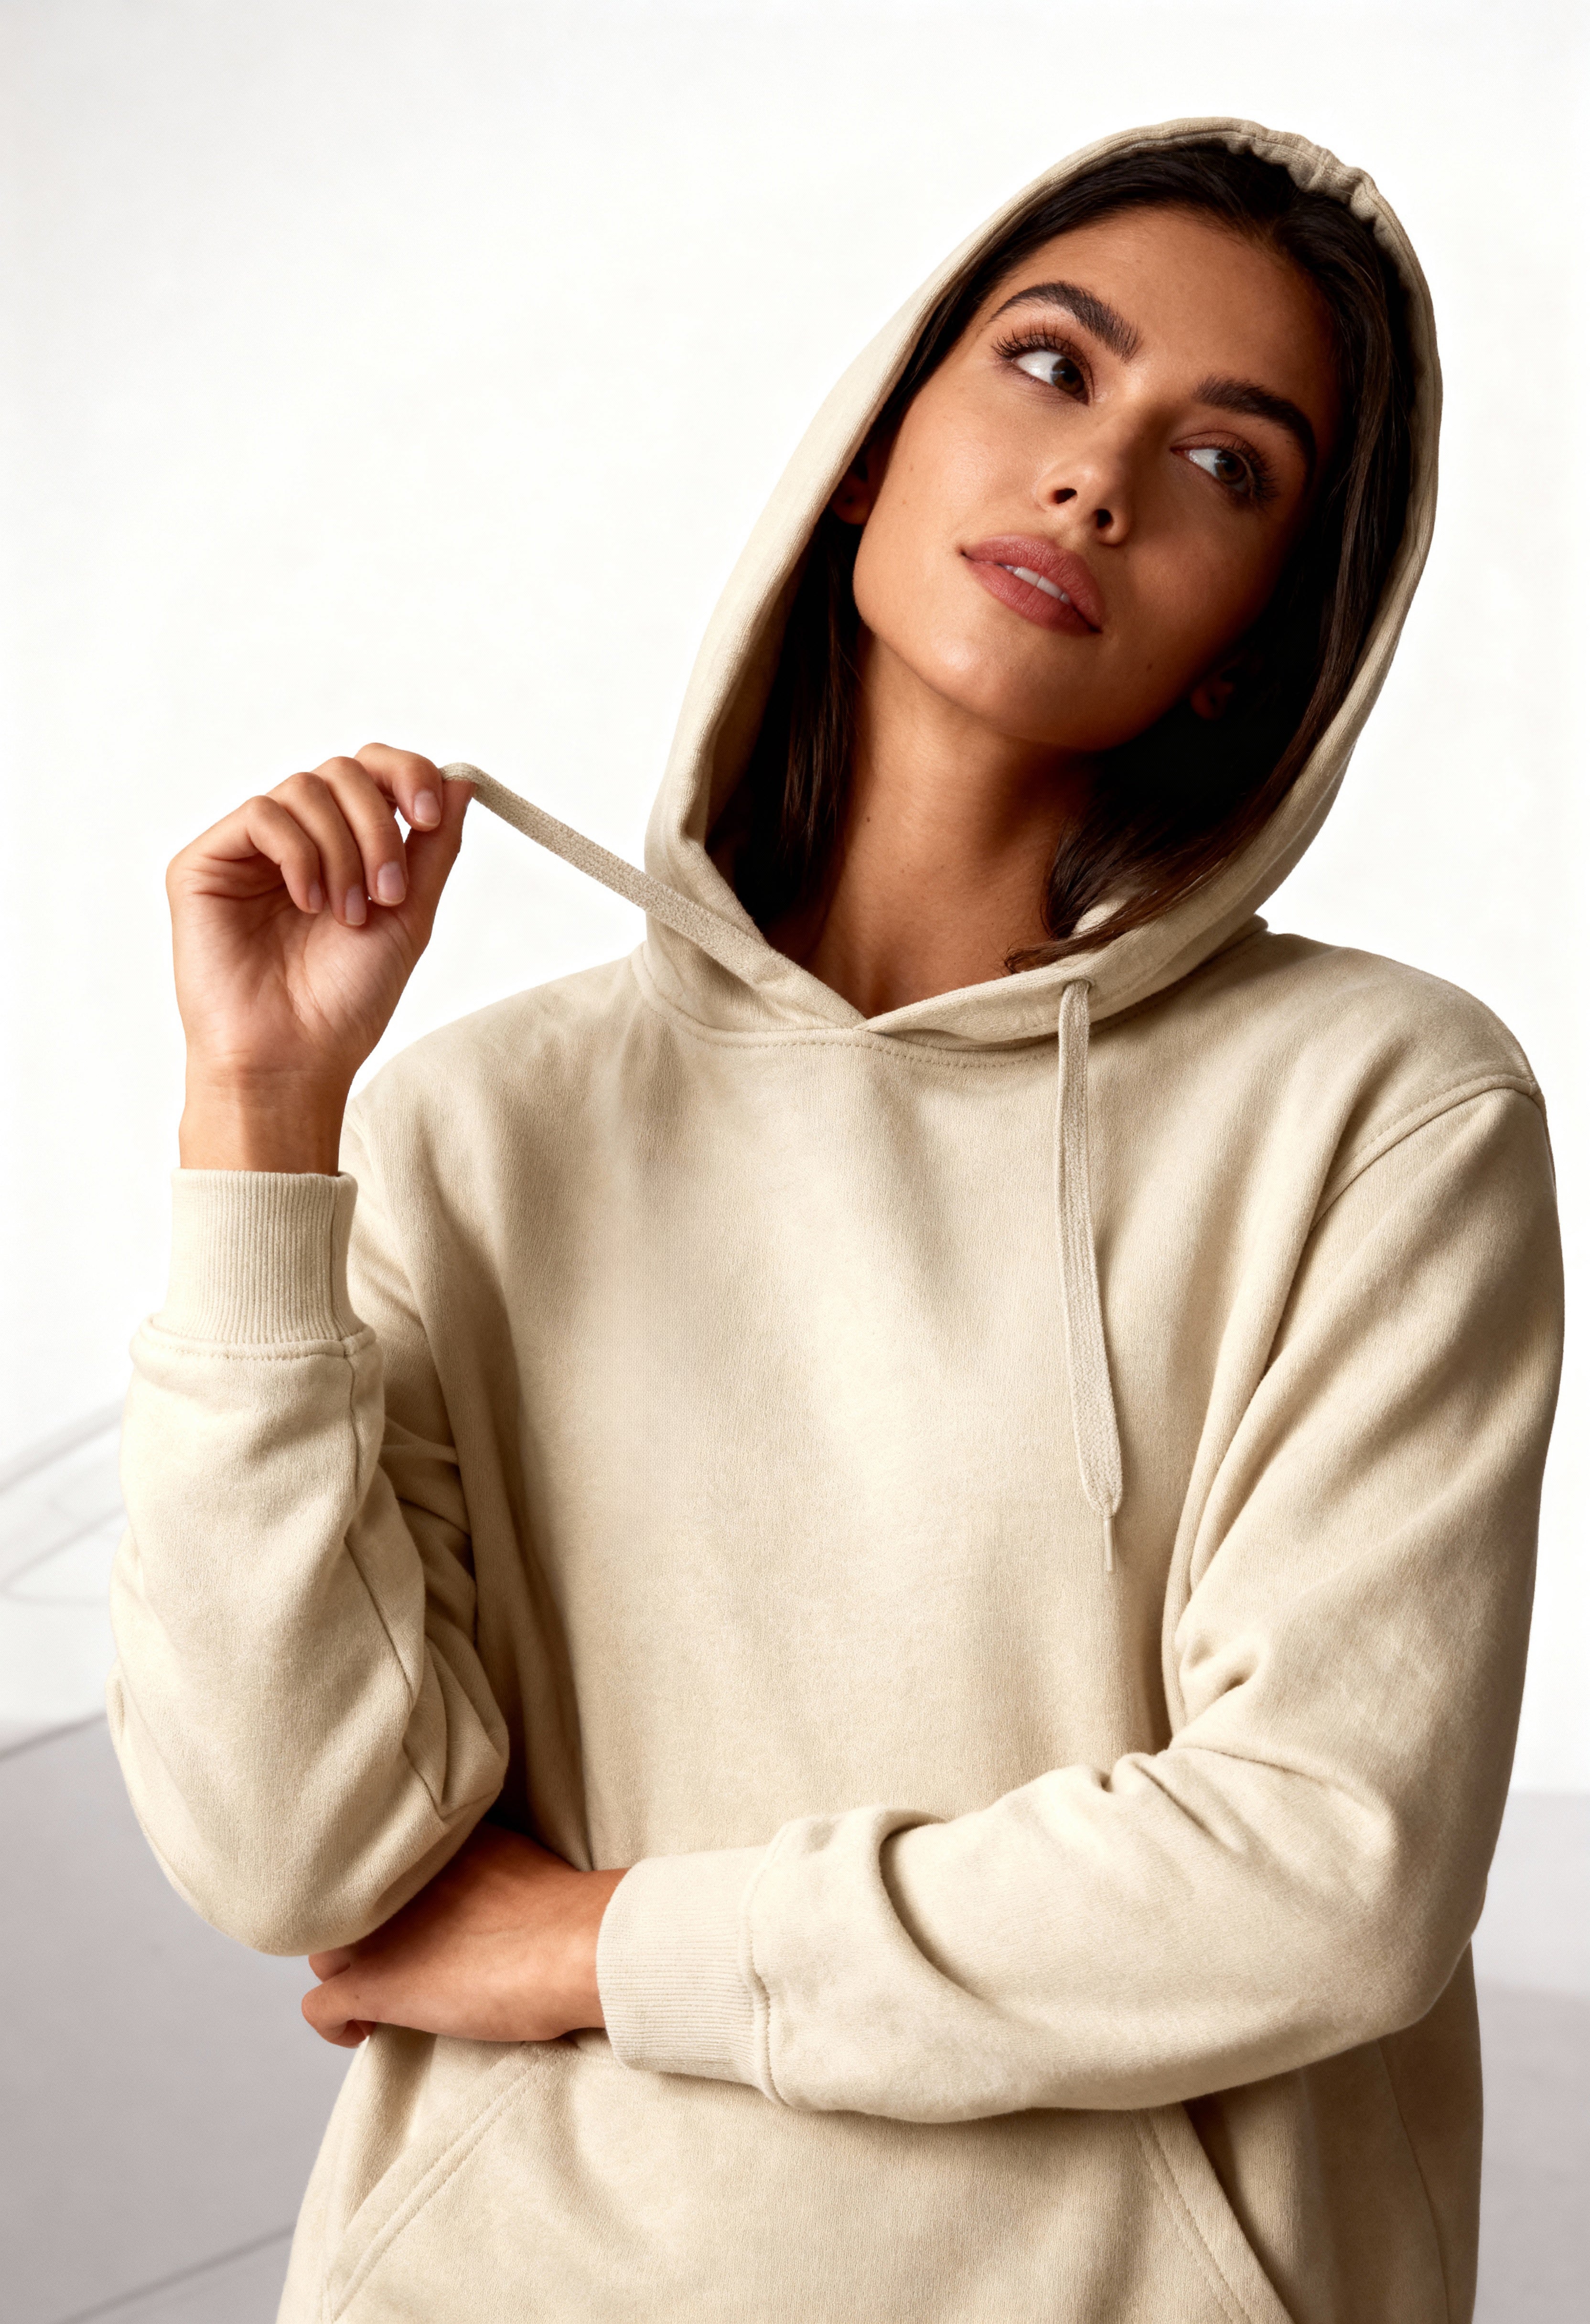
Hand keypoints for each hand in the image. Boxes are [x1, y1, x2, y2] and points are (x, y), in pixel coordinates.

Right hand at [169, 744, 468, 1170]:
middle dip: (379, 825)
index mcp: (342, 847)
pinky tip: (308, 902)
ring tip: (347, 914)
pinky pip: (262, 815)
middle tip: (388, 891)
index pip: (372, 773)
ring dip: (343, 850)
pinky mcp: (204, 863)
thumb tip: (461, 780)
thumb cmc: (345, 1002)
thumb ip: (434, 846)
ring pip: (304, 788)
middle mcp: (295, 841)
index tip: (430, 815)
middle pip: (343, 771)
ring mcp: (247, 851)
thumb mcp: (410, 916)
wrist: (294, 1057)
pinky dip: (298, 853)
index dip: (406, 775)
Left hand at [301, 1824, 626, 2049]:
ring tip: (379, 1996)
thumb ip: (470, 1862)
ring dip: (346, 1976)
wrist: (574, 1946)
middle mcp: (389, 1882)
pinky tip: (362, 2032)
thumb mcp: (507, 1857)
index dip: (387, 1904)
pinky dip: (334, 2024)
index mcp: (422, 1847)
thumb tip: (467, 1885)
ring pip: (325, 1955)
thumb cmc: (561, 1911)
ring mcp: (377, 1932)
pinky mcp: (374, 1984)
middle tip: (394, 1961)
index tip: (410, 1925)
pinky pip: (319, 2006)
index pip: (375, 1872)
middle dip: (361, 1939)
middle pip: (342, 1911)